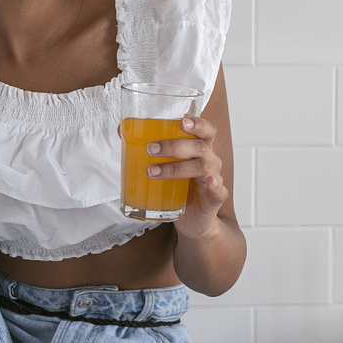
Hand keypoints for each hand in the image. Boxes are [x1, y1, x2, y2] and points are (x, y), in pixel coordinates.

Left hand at [145, 113, 228, 237]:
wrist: (193, 220)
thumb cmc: (179, 188)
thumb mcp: (165, 165)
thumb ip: (150, 147)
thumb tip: (122, 129)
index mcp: (201, 149)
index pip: (205, 130)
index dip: (197, 123)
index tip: (181, 121)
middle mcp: (210, 161)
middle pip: (200, 146)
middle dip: (174, 146)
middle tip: (151, 149)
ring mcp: (214, 179)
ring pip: (202, 167)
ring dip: (176, 168)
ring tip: (153, 172)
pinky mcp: (215, 199)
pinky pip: (219, 191)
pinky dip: (215, 185)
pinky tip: (208, 182)